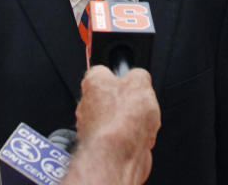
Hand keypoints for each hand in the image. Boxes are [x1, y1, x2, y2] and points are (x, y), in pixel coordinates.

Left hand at [62, 66, 160, 184]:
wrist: (117, 156)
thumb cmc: (123, 120)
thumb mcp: (141, 82)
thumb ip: (139, 75)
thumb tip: (140, 77)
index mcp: (94, 82)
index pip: (103, 71)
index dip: (120, 75)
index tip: (131, 80)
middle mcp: (86, 103)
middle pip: (111, 98)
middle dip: (127, 103)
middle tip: (139, 106)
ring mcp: (91, 126)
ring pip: (115, 120)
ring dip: (130, 124)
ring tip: (141, 126)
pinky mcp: (99, 146)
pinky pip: (118, 139)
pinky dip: (129, 141)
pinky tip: (138, 141)